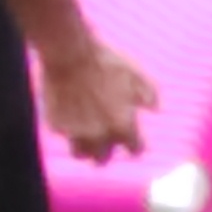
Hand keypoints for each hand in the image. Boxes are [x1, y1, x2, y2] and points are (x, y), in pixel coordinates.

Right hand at [39, 35, 156, 163]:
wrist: (69, 52)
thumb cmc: (105, 61)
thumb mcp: (135, 73)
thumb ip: (149, 94)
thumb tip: (154, 109)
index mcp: (123, 127)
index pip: (134, 150)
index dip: (134, 142)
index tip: (131, 137)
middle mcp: (100, 136)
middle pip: (103, 159)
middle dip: (105, 150)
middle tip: (103, 137)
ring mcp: (75, 133)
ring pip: (80, 153)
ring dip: (83, 146)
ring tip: (83, 135)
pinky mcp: (56, 125)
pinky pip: (62, 133)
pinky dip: (65, 127)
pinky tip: (67, 112)